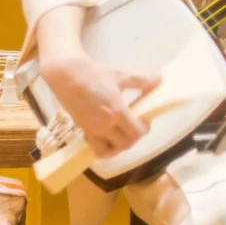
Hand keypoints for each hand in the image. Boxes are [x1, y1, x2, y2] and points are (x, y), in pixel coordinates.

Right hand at [41, 51, 158, 157]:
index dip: (145, 128)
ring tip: (122, 132)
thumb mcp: (122, 74)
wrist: (66, 74)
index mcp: (115, 111)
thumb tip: (159, 80)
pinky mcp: (81, 129)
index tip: (145, 118)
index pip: (136, 133)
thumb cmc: (95, 74)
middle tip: (135, 124)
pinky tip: (108, 133)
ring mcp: (90, 129)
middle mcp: (102, 125)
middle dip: (134, 137)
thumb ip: (143, 80)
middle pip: (125, 144)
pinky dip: (103, 146)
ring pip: (108, 151)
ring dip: (118, 146)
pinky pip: (94, 147)